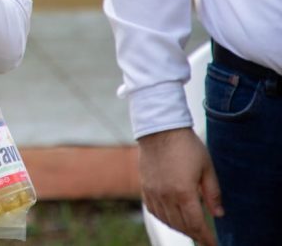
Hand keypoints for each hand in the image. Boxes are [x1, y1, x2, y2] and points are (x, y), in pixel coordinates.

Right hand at [138, 128, 222, 245]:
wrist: (160, 129)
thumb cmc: (186, 145)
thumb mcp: (207, 168)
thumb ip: (213, 193)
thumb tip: (218, 214)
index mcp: (183, 192)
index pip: (196, 223)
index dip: (206, 237)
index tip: (213, 244)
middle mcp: (166, 195)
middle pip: (181, 225)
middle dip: (195, 234)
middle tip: (204, 238)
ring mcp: (153, 192)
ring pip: (166, 220)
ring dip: (179, 228)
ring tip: (190, 230)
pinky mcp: (145, 187)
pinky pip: (153, 210)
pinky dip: (164, 218)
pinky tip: (171, 218)